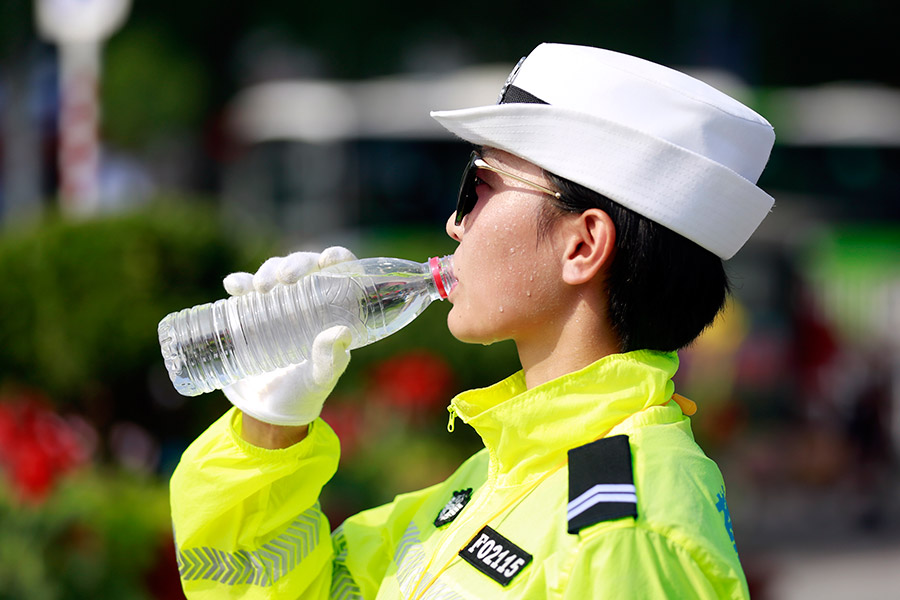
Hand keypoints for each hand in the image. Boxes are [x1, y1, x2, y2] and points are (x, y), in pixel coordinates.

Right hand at [221, 247, 356, 426]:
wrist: (265, 410)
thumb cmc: (302, 394)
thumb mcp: (318, 380)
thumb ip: (331, 361)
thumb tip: (342, 332)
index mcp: (334, 313)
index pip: (342, 274)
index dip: (338, 259)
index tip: (328, 258)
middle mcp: (310, 302)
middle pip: (308, 267)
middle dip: (297, 264)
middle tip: (285, 278)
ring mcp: (280, 304)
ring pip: (277, 272)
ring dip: (268, 270)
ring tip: (259, 288)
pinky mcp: (251, 311)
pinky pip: (246, 288)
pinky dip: (240, 282)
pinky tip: (233, 286)